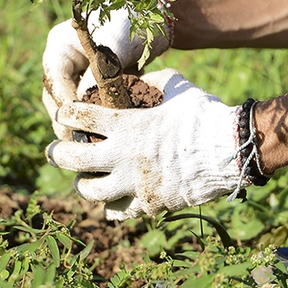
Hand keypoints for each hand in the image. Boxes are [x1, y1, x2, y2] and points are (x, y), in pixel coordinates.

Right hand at [40, 5, 166, 131]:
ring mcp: (76, 73)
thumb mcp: (117, 42)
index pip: (54, 80)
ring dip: (79, 123)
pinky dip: (95, 118)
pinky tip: (104, 135)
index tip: (77, 125)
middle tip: (79, 143)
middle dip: (67, 120)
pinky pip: (88, 105)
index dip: (64, 104)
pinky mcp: (92, 84)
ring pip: (70, 104)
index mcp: (60, 46)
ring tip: (89, 145)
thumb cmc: (135, 21)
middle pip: (56, 96)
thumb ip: (99, 70)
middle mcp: (63, 61)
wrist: (156, 17)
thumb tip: (84, 102)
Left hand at [48, 71, 244, 219]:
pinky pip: (119, 211)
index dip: (66, 114)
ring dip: (84, 184)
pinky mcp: (149, 203)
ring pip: (91, 191)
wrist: (233, 150)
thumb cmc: (205, 115)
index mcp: (127, 125)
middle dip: (58, 154)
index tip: (63, 114)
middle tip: (54, 152)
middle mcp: (124, 156)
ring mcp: (135, 183)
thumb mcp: (176, 87)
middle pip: (73, 159)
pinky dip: (113, 206)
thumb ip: (152, 82)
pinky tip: (112, 201)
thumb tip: (139, 77)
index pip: (81, 117)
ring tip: (83, 180)